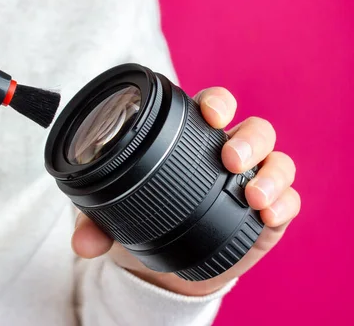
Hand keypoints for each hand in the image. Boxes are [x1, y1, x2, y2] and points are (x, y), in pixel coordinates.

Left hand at [71, 87, 300, 295]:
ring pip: (277, 160)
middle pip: (254, 130)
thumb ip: (98, 225)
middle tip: (229, 158)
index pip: (213, 107)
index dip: (217, 103)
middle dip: (248, 138)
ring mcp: (253, 181)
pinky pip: (289, 200)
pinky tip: (267, 215)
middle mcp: (229, 153)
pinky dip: (283, 204)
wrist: (170, 266)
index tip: (211, 114)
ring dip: (270, 171)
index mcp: (194, 141)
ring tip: (252, 193)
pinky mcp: (270, 212)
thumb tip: (81, 243)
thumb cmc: (148, 223)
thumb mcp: (119, 219)